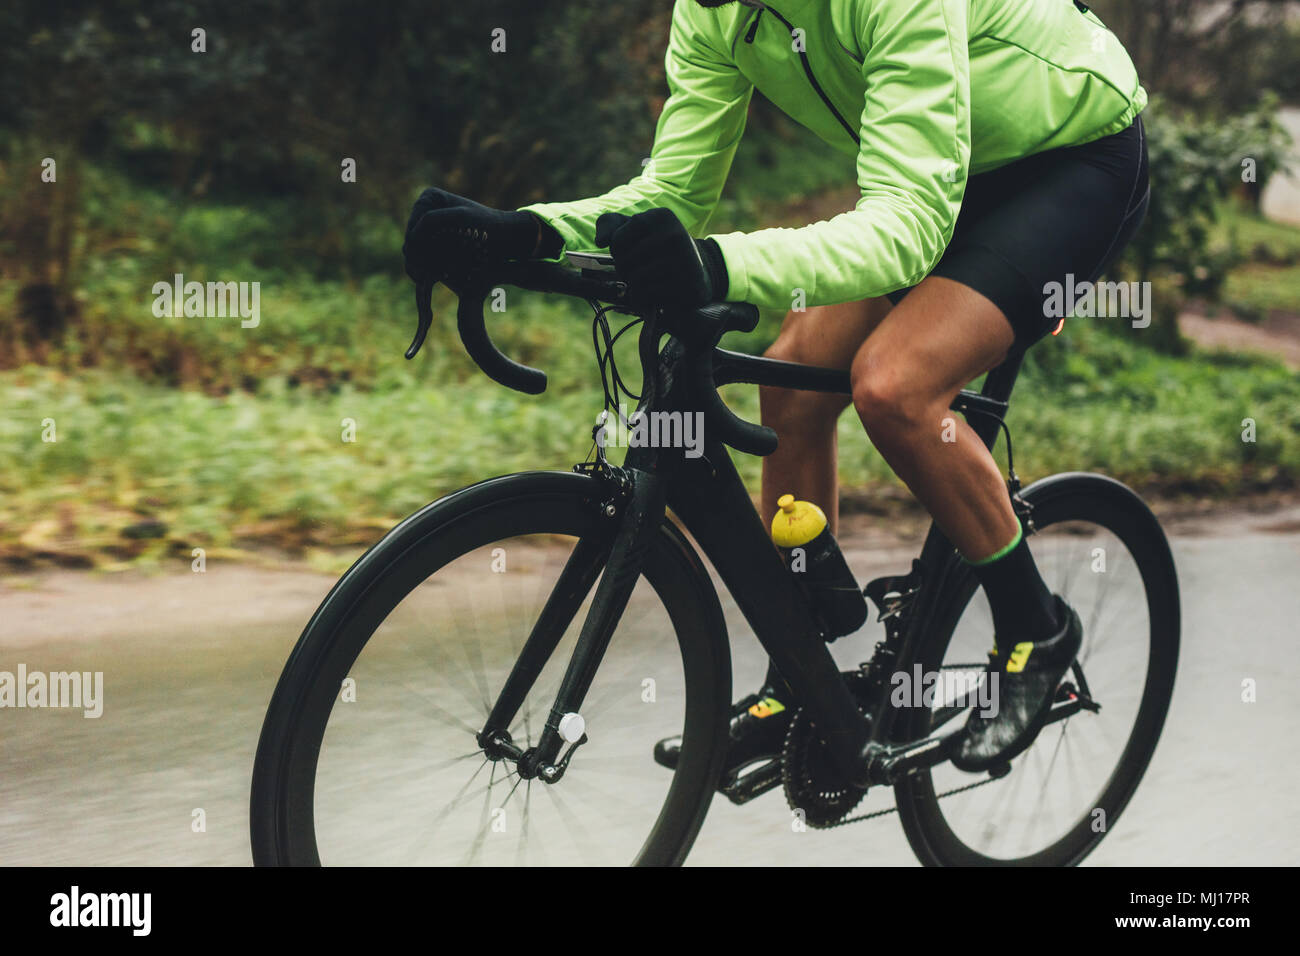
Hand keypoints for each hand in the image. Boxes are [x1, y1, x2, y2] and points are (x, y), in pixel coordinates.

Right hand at [403, 188, 539, 282]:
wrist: (504, 237)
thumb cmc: (486, 225)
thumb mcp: (460, 218)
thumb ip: (433, 221)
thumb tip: (411, 235)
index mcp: (429, 198)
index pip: (413, 227)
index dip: (415, 247)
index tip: (423, 265)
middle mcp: (424, 210)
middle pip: (411, 240)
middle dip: (418, 258)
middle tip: (426, 278)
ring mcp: (428, 227)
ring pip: (415, 252)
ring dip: (422, 266)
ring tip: (433, 279)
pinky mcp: (434, 242)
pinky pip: (423, 258)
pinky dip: (427, 269)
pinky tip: (436, 279)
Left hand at [595, 208, 726, 308]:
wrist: (698, 269)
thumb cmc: (658, 246)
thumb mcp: (636, 227)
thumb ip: (610, 224)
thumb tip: (600, 241)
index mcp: (661, 216)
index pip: (617, 240)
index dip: (617, 251)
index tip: (630, 250)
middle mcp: (674, 235)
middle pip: (624, 261)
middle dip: (625, 270)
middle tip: (640, 268)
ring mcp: (683, 261)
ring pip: (634, 280)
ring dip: (634, 285)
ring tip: (648, 280)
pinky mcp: (686, 285)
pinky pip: (646, 296)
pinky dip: (644, 298)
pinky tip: (656, 291)